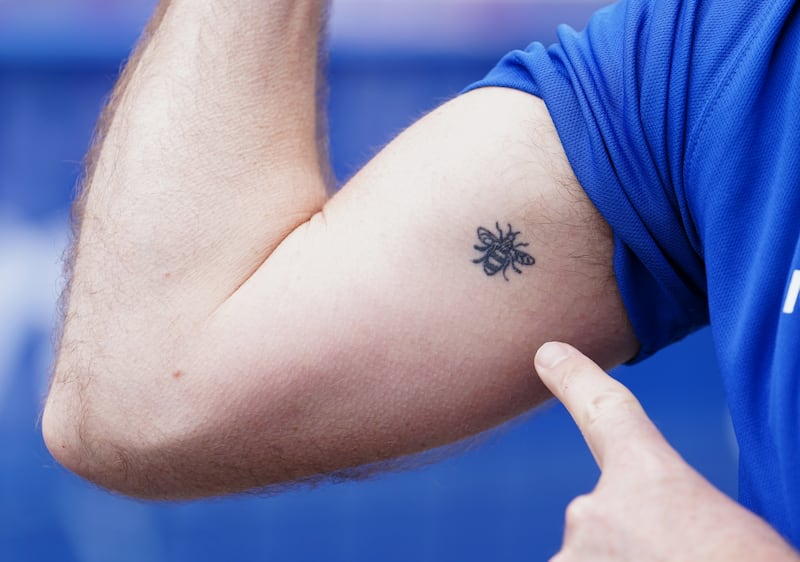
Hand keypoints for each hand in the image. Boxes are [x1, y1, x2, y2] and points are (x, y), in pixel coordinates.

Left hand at [534, 342, 798, 561]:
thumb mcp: (729, 536)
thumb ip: (676, 528)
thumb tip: (655, 542)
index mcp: (649, 476)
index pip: (606, 413)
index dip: (576, 380)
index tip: (546, 353)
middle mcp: (593, 508)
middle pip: (603, 529)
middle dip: (636, 554)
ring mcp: (573, 554)